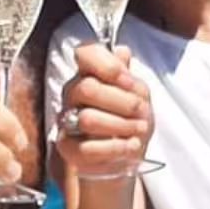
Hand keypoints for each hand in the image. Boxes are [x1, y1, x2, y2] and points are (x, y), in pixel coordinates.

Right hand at [54, 44, 152, 179]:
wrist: (126, 156)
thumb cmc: (131, 121)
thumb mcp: (138, 95)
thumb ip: (127, 75)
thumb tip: (121, 52)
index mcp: (89, 74)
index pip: (85, 54)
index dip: (108, 65)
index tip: (129, 81)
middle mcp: (73, 95)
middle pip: (87, 88)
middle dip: (122, 101)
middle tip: (142, 111)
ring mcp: (67, 121)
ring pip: (87, 119)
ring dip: (121, 125)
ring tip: (139, 129)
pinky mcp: (68, 149)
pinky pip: (88, 148)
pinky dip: (116, 147)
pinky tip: (130, 146)